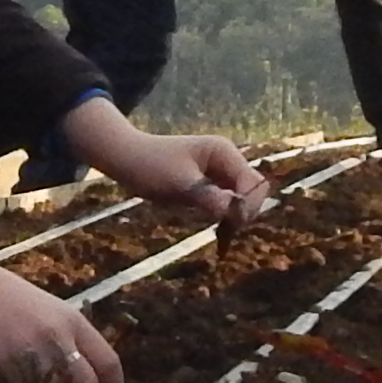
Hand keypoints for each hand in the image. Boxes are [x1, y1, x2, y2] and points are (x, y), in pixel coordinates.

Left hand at [65, 107, 271, 228]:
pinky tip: (215, 226)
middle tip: (224, 230)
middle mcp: (227, 160)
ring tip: (220, 230)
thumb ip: (209, 197)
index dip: (248, 205)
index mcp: (224, 152)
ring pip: (243, 199)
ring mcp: (220, 172)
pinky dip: (225, 216)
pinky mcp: (212, 185)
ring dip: (235, 216)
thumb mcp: (180, 184)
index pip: (254, 182)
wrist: (127, 160)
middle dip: (244, 211)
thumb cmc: (150, 166)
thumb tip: (235, 212)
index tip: (230, 224)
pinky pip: (229, 203)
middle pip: (254, 191)